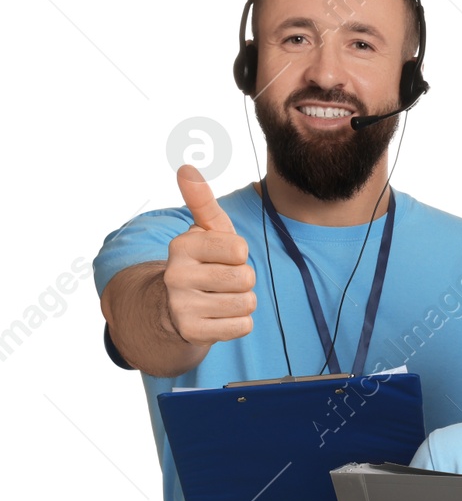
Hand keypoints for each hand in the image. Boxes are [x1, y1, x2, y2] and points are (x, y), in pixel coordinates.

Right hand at [163, 166, 255, 344]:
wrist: (176, 305)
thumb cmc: (204, 261)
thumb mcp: (207, 230)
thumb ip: (202, 200)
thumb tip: (186, 168)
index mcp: (182, 246)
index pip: (239, 248)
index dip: (239, 254)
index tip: (223, 256)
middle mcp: (175, 274)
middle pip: (245, 277)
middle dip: (244, 279)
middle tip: (224, 280)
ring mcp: (181, 305)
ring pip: (246, 303)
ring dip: (243, 301)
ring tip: (222, 296)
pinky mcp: (191, 331)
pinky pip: (242, 326)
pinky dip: (239, 323)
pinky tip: (219, 316)